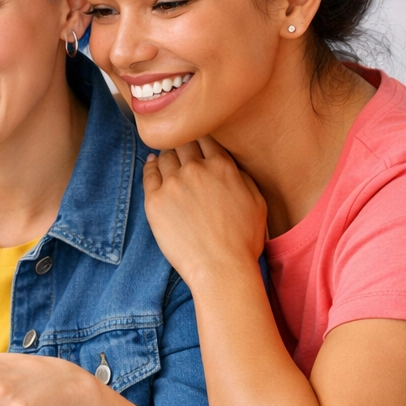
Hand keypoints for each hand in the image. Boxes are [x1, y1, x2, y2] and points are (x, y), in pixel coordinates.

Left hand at [142, 137, 266, 288]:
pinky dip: (151, 166)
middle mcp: (195, 169)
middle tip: (182, 151)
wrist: (221, 268)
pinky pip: (148, 174)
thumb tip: (226, 163)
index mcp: (222, 166)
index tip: (199, 144)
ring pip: (165, 156)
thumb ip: (241, 175)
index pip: (206, 137)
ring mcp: (173, 183)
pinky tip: (153, 164)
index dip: (202, 139)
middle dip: (183, 145)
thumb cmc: (243, 240)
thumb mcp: (257, 200)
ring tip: (168, 160)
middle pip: (183, 142)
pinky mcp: (154, 201)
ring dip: (168, 156)